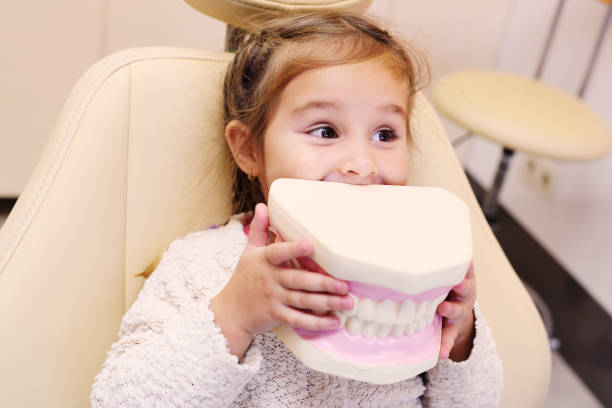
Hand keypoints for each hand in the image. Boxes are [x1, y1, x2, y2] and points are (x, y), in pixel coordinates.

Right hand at [211, 203, 353, 358]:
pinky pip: (298, 320)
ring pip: (303, 301)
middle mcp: (270, 279)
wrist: (230, 311)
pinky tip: (334, 321)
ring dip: (327, 302)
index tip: (312, 244)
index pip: (279, 252)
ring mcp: (273, 298)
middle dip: (323, 283)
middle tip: (345, 285)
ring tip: (348, 302)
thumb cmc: (244, 278)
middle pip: (299, 280)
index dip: (294, 249)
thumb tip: (263, 205)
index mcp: (264, 260)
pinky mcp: (276, 315)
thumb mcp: (249, 252)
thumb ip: (260, 230)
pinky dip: (317, 322)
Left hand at [437, 263, 475, 361]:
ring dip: (451, 310)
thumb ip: (434, 255)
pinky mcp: (452, 329)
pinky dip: (446, 345)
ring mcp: (459, 312)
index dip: (461, 264)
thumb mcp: (444, 271)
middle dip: (462, 285)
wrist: (458, 313)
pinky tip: (441, 352)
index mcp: (460, 278)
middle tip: (457, 283)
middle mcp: (463, 294)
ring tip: (443, 310)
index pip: (462, 268)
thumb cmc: (445, 285)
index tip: (457, 258)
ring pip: (457, 312)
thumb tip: (412, 219)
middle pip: (465, 288)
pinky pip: (449, 337)